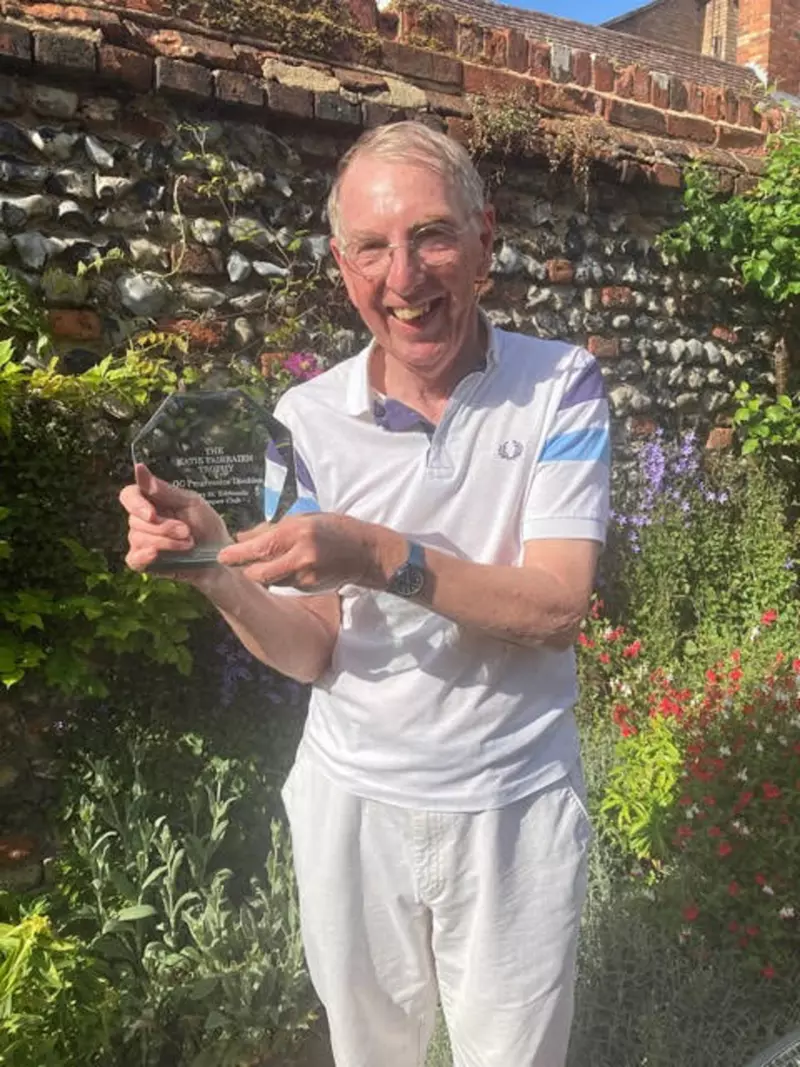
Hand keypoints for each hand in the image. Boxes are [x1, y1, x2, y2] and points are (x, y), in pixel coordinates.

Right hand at [119, 464, 230, 585]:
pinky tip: (156, 554)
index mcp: (151, 502)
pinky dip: (144, 557)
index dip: (136, 504)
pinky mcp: (143, 562)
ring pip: (138, 538)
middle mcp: (142, 521)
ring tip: (188, 543)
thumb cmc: (206, 526)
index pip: (129, 496)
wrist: (218, 556)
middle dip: (163, 527)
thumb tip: (139, 469)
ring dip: (166, 542)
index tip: (152, 514)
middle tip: (187, 531)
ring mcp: (141, 542)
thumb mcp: (191, 503)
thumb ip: (164, 490)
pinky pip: (133, 559)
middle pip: (135, 520)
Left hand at [216, 513, 402, 592]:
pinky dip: (282, 576)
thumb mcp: (303, 519)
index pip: (259, 548)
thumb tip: (242, 536)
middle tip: (240, 562)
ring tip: (274, 560)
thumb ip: (271, 529)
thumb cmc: (333, 529)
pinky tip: (293, 566)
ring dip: (266, 573)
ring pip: (271, 579)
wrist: (365, 551)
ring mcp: (306, 574)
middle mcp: (300, 555)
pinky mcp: (310, 586)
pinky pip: (286, 583)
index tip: (221, 556)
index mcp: (297, 532)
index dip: (237, 555)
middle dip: (247, 570)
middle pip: (259, 573)